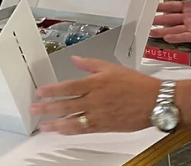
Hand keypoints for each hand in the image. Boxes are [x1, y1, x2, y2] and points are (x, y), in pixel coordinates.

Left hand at [30, 56, 160, 134]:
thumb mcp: (111, 68)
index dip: (51, 90)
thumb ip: (90, 64)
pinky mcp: (105, 126)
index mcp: (95, 84)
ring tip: (44, 125)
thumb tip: (75, 59)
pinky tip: (62, 131)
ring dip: (55, 123)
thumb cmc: (137, 85)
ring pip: (72, 120)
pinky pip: (84, 129)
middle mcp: (94, 100)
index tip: (40, 92)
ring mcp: (99, 115)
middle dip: (47, 108)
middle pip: (65, 105)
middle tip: (34, 109)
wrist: (155, 101)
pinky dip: (71, 130)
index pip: (67, 87)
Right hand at [150, 0, 190, 42]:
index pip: (173, 6)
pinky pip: (184, 36)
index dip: (162, 6)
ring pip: (174, 29)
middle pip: (171, 19)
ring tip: (151, 32)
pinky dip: (175, 37)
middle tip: (146, 20)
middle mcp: (190, 17)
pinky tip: (166, 38)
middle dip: (159, 20)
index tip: (152, 6)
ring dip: (163, 30)